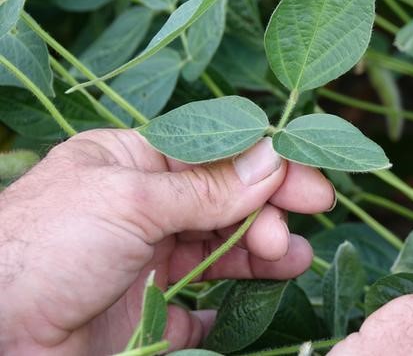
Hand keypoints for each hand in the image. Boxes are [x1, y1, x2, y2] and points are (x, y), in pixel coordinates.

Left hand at [0, 129, 333, 354]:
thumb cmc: (43, 248)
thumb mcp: (129, 201)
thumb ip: (207, 187)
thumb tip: (274, 157)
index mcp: (133, 163)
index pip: (216, 156)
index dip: (268, 168)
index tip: (314, 186)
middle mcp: (144, 207)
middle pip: (225, 203)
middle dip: (265, 213)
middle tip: (293, 232)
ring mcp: (147, 260)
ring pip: (221, 251)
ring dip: (261, 254)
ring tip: (292, 261)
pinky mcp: (146, 312)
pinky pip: (202, 305)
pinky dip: (232, 304)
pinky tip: (258, 300)